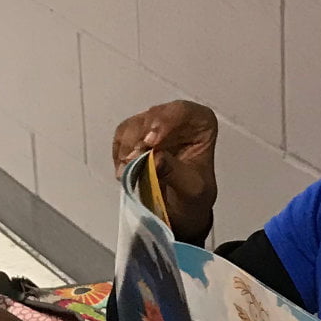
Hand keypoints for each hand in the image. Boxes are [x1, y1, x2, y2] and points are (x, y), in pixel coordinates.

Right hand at [112, 100, 218, 241]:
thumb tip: (155, 159)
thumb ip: (175, 172)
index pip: (184, 111)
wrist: (182, 209)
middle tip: (132, 160)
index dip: (166, 121)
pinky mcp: (136, 135)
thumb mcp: (191, 189)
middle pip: (154, 115)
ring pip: (134, 124)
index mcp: (201, 123)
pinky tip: (123, 170)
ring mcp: (154, 124)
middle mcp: (178, 118)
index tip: (151, 142)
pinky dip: (119, 153)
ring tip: (127, 171)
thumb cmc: (194, 195)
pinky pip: (122, 136)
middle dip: (141, 138)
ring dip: (127, 148)